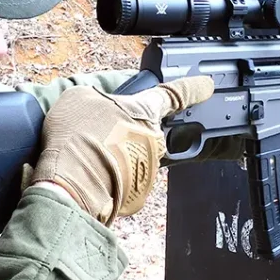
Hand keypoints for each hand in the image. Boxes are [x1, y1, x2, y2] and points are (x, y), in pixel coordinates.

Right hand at [28, 76, 213, 224]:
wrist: (72, 182)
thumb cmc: (77, 135)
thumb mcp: (79, 98)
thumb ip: (97, 97)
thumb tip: (98, 107)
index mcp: (143, 110)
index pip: (173, 95)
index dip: (191, 88)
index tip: (207, 86)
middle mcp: (153, 138)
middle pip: (147, 130)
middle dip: (128, 131)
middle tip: (97, 133)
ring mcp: (149, 167)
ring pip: (136, 155)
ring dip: (117, 155)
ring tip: (87, 156)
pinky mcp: (138, 193)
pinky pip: (126, 178)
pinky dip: (111, 175)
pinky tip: (90, 173)